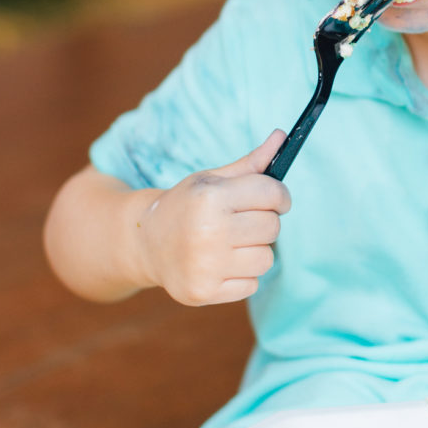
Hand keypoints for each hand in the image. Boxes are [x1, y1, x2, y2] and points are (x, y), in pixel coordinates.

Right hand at [133, 131, 289, 306]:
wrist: (144, 242)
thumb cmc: (186, 206)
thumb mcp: (211, 179)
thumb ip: (251, 164)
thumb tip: (282, 136)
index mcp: (210, 197)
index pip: (272, 193)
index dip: (280, 196)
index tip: (276, 200)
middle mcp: (208, 231)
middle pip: (272, 227)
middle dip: (264, 223)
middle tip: (242, 222)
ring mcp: (206, 265)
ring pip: (266, 258)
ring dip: (254, 251)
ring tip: (230, 245)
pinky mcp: (204, 292)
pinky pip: (252, 284)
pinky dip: (242, 276)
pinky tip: (220, 265)